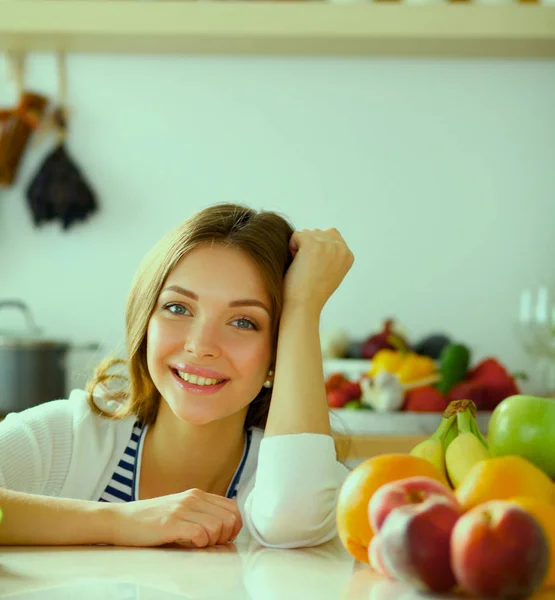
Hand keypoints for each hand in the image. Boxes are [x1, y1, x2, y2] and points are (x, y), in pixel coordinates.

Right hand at [110, 488, 242, 547]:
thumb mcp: (180, 509)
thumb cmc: (151, 520)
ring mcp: (181, 509)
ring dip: (212, 542)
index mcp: (197, 495)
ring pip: (217, 526)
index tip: (225, 538)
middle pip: (229, 518)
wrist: (121, 519)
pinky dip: (200, 543)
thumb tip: (225, 528)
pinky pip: (199, 534)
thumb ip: (200, 513)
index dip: (235, 526)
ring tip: (199, 545)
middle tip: (212, 544)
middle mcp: (192, 498)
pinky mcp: (170, 523)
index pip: (233, 507)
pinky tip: (190, 544)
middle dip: (226, 536)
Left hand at [283, 228, 353, 314]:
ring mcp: (328, 245)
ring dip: (299, 249)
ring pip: (306, 234)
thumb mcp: (330, 272)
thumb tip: (323, 234)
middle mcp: (342, 248)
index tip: (316, 270)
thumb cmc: (311, 292)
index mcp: (348, 255)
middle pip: (316, 233)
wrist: (303, 306)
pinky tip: (297, 265)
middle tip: (309, 271)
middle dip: (307, 248)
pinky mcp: (312, 244)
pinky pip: (295, 236)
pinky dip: (291, 249)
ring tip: (303, 269)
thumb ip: (331, 254)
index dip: (316, 251)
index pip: (329, 236)